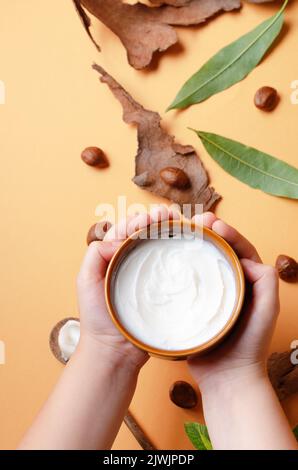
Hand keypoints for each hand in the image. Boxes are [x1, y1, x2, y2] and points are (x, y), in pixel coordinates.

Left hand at [76, 206, 177, 369]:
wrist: (115, 350)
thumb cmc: (97, 317)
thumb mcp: (86, 280)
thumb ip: (96, 254)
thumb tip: (119, 239)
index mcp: (113, 256)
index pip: (127, 230)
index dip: (139, 220)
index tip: (152, 218)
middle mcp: (132, 262)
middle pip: (148, 235)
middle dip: (159, 220)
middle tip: (169, 215)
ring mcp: (149, 276)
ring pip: (162, 247)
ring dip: (171, 231)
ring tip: (181, 222)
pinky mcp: (163, 290)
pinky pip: (173, 268)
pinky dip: (180, 253)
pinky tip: (188, 244)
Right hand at [188, 212, 279, 390]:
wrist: (227, 376)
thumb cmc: (249, 344)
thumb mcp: (267, 309)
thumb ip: (265, 281)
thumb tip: (245, 258)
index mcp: (249, 282)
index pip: (240, 250)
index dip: (229, 234)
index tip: (214, 223)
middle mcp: (230, 285)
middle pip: (219, 252)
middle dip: (209, 234)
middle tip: (196, 221)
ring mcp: (211, 294)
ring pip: (202, 264)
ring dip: (193, 246)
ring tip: (182, 233)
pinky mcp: (194, 304)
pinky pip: (187, 282)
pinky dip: (180, 269)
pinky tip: (169, 260)